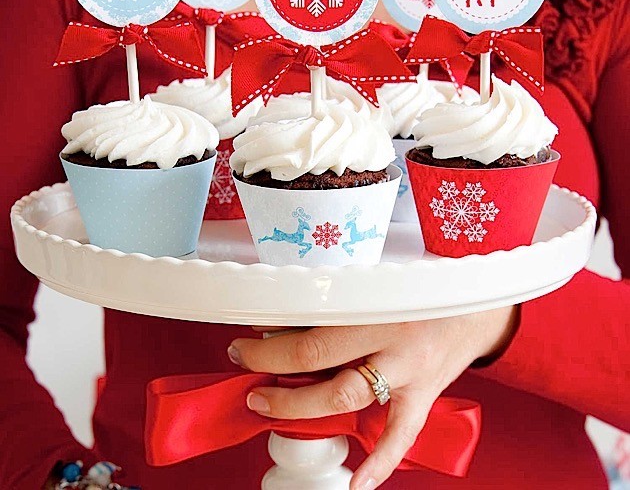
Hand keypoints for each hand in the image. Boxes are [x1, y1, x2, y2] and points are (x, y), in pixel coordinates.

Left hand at [228, 307, 516, 488]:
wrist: (480, 301)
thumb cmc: (427, 283)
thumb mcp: (386, 280)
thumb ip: (347, 296)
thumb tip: (293, 311)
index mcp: (379, 303)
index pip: (313, 328)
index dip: (273, 339)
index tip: (248, 337)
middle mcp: (391, 338)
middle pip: (319, 361)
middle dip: (272, 367)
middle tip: (245, 366)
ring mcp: (409, 370)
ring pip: (345, 397)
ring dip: (298, 405)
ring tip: (266, 405)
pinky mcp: (425, 393)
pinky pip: (402, 435)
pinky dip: (379, 461)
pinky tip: (355, 482)